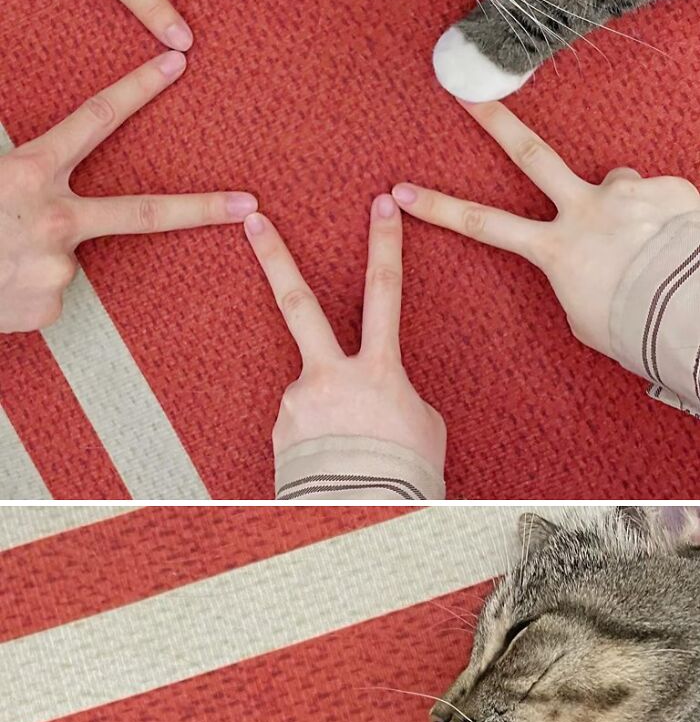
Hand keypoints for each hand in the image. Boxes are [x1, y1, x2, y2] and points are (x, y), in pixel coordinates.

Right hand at [0, 51, 256, 331]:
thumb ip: (10, 157)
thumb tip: (21, 122)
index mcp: (31, 173)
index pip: (93, 120)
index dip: (136, 89)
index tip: (177, 63)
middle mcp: (56, 221)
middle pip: (144, 211)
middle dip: (202, 207)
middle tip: (249, 203)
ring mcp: (59, 269)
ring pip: (65, 254)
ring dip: (35, 254)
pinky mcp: (52, 307)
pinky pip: (49, 290)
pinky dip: (26, 285)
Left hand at [243, 196, 446, 466]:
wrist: (364, 518)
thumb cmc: (405, 475)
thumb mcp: (423, 425)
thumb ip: (395, 393)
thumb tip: (372, 394)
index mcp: (377, 370)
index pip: (385, 292)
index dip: (385, 244)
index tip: (382, 203)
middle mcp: (329, 376)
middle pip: (298, 301)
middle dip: (275, 256)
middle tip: (253, 221)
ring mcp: (298, 402)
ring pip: (315, 392)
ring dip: (332, 416)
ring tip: (354, 456)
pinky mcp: (280, 430)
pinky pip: (304, 426)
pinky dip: (320, 441)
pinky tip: (335, 465)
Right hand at [392, 102, 699, 357]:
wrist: (686, 307)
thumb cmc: (634, 326)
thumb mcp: (587, 318)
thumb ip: (576, 282)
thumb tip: (585, 264)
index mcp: (556, 250)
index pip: (483, 225)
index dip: (439, 207)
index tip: (403, 192)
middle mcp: (584, 210)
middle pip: (531, 155)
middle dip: (497, 123)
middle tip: (472, 96)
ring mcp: (624, 194)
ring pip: (614, 181)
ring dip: (621, 202)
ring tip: (644, 236)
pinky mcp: (662, 189)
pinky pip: (658, 197)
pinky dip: (663, 216)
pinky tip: (674, 240)